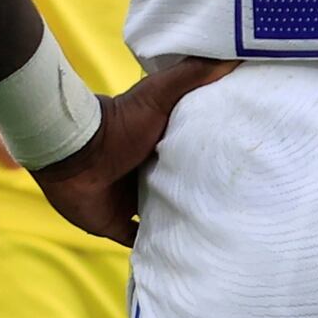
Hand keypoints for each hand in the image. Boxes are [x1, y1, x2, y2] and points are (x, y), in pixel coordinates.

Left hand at [32, 54, 233, 245]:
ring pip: (163, 218)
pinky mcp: (116, 224)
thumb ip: (191, 75)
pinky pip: (139, 242)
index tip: (243, 170)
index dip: (214, 165)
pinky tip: (179, 259)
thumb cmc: (118, 123)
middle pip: (180, 190)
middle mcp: (148, 175)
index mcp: (160, 149)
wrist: (74, 153)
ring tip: (216, 239)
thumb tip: (232, 58)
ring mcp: (131, 201)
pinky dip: (155, 251)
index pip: (193, 158)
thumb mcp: (159, 94)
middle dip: (200, 200)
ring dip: (181, 226)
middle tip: (237, 212)